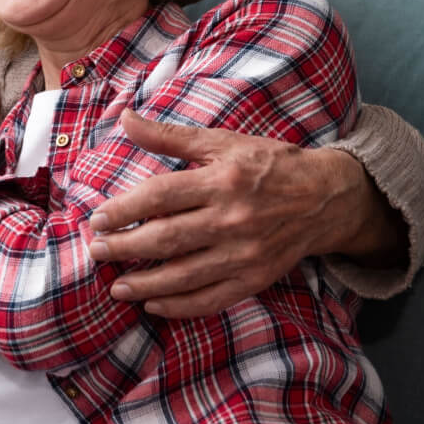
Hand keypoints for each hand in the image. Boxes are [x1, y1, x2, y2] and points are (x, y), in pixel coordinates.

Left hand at [88, 108, 383, 317]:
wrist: (327, 197)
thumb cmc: (268, 164)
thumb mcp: (222, 142)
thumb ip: (169, 135)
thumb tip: (124, 118)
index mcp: (221, 180)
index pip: (161, 196)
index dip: (125, 209)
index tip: (97, 219)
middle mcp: (232, 218)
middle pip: (167, 238)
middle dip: (126, 248)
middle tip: (97, 251)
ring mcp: (245, 252)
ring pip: (186, 274)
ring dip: (146, 284)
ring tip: (117, 287)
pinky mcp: (256, 278)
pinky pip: (213, 298)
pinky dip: (182, 305)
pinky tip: (154, 304)